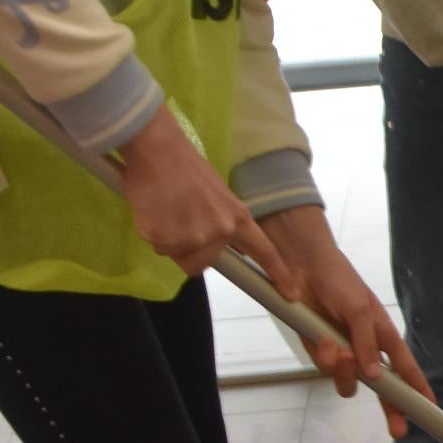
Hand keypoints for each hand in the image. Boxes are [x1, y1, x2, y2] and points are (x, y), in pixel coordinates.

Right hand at [115, 109, 300, 295]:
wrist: (158, 149)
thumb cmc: (183, 168)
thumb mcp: (215, 196)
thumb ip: (220, 223)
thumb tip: (216, 246)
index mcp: (237, 217)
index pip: (263, 250)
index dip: (278, 273)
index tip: (291, 293)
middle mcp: (220, 231)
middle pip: (202, 263)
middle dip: (187, 249)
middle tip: (177, 217)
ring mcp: (193, 237)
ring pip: (176, 255)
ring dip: (168, 239)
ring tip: (165, 209)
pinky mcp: (166, 238)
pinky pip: (157, 246)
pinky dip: (151, 231)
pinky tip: (153, 209)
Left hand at [262, 206, 435, 435]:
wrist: (303, 268)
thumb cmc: (340, 282)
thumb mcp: (360, 310)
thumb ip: (368, 344)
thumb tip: (377, 377)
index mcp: (384, 337)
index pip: (406, 369)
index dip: (418, 388)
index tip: (431, 409)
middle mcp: (366, 350)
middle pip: (382, 389)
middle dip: (391, 408)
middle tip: (399, 430)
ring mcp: (343, 353)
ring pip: (349, 384)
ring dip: (347, 373)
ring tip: (342, 351)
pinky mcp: (319, 352)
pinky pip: (326, 369)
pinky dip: (326, 358)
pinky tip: (324, 339)